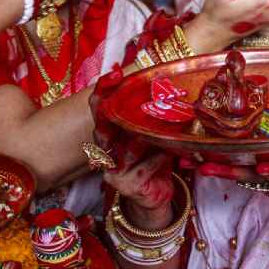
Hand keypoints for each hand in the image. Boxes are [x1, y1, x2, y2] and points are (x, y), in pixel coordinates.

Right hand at [88, 64, 174, 227]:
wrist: (158, 193)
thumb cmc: (154, 157)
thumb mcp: (151, 132)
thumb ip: (150, 114)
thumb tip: (168, 85)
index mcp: (110, 133)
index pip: (100, 108)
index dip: (103, 90)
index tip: (115, 75)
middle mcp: (106, 151)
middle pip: (102, 126)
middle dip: (110, 109)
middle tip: (120, 92)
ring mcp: (114, 170)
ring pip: (127, 148)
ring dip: (144, 136)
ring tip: (158, 125)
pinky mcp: (127, 185)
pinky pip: (144, 167)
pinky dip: (159, 158)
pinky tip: (168, 153)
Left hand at [192, 143, 268, 235]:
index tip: (266, 168)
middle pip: (257, 171)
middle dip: (234, 167)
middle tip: (212, 164)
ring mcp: (266, 181)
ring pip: (240, 174)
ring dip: (217, 168)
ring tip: (196, 164)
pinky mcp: (254, 181)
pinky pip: (232, 174)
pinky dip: (213, 168)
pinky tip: (191, 163)